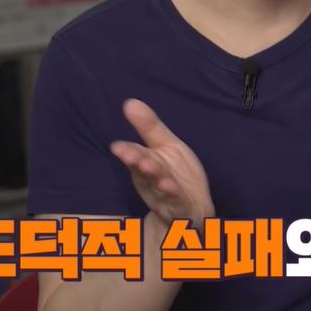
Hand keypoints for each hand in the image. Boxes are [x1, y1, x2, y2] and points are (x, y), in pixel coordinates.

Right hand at [110, 99, 214, 226]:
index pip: (135, 155)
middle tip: (130, 154)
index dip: (128, 151)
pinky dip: (172, 194)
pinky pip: (176, 201)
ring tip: (150, 167)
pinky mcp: (181, 206)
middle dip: (137, 161)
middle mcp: (151, 181)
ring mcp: (165, 195)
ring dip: (154, 177)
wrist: (192, 208)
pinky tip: (169, 186)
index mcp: (147, 164)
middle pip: (144, 170)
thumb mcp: (166, 146)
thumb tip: (129, 102)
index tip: (118, 146)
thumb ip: (149, 127)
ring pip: (158, 186)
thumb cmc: (175, 174)